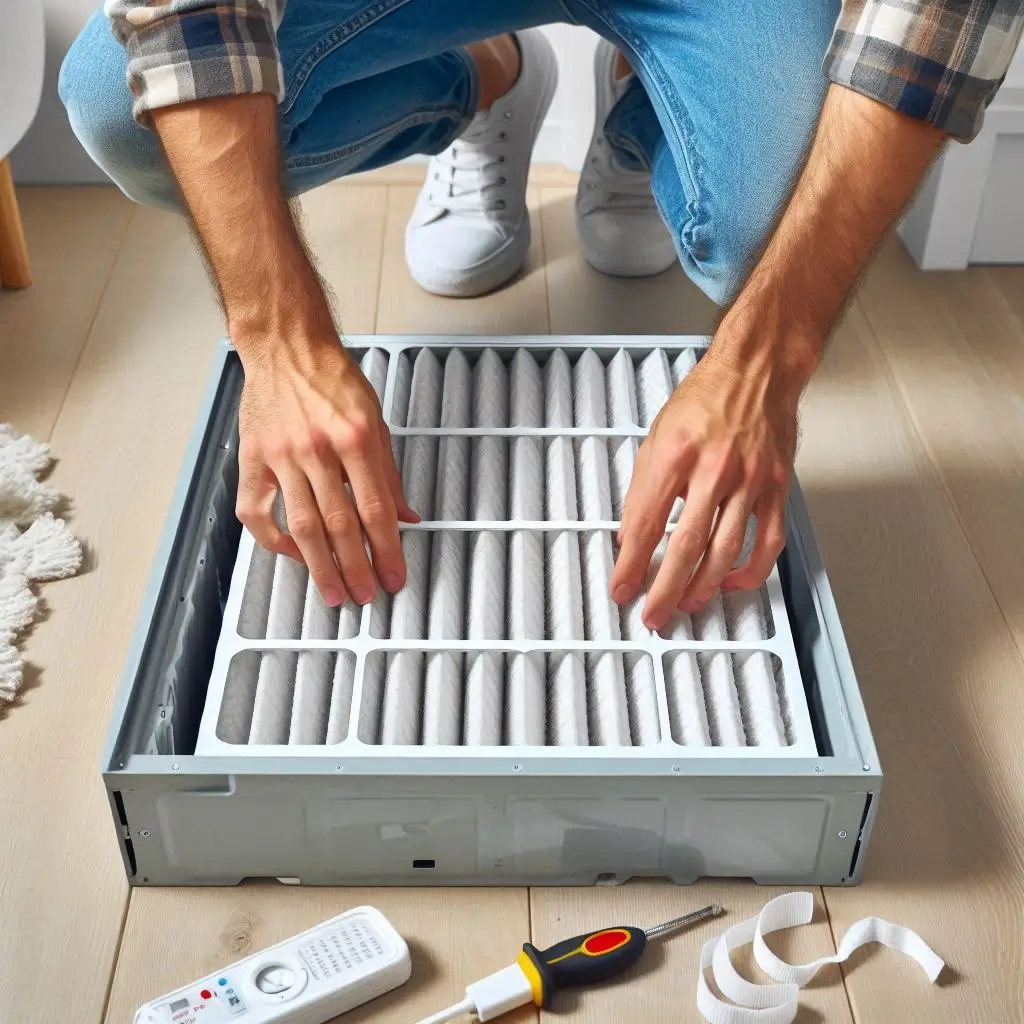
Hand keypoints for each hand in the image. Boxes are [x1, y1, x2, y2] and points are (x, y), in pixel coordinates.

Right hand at [236, 338, 417, 606]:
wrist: (286, 346)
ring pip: (301, 525)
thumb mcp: (376, 419)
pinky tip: (293, 556)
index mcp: (356, 437)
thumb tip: (406, 517)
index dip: (387, 550)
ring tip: (335, 592)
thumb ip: (389, 473)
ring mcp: (281, 455)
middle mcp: (318, 448)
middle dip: (356, 568)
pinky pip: (256, 512)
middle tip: (366, 595)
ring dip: (320, 566)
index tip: (394, 577)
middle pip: (340, 524)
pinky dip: (274, 540)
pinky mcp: (253, 458)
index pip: (375, 509)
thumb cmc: (332, 378)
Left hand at [609, 352, 798, 629]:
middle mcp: (713, 468)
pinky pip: (767, 542)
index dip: (631, 564)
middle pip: (685, 545)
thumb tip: (629, 536)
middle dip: (665, 589)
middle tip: (653, 614)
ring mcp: (749, 480)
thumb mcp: (656, 437)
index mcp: (674, 454)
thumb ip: (643, 489)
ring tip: (686, 605)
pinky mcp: (776, 487)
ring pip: (725, 551)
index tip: (622, 588)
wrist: (756, 370)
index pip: (645, 523)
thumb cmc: (705, 399)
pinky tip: (732, 583)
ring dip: (703, 588)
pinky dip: (750, 571)